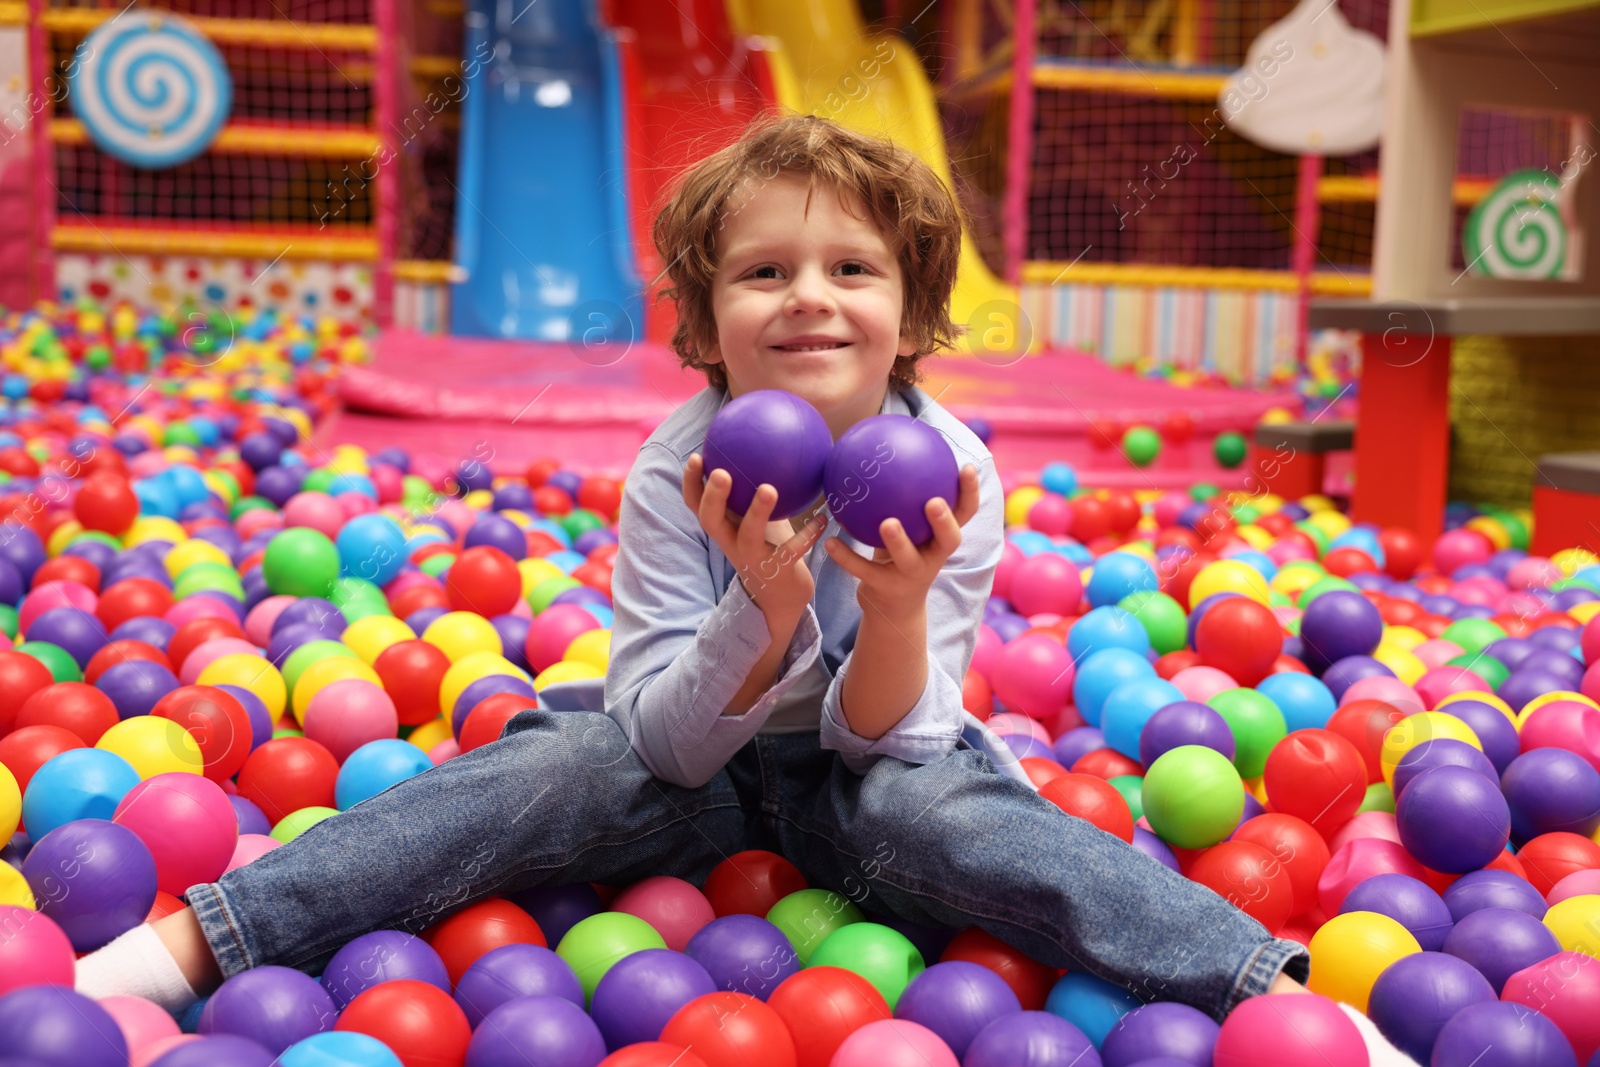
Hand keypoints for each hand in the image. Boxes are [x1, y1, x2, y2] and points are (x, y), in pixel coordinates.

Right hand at [682, 454, 827, 618]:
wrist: (780, 596)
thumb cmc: (768, 546)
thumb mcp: (757, 517)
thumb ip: (755, 489)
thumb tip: (770, 445)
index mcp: (723, 526)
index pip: (696, 504)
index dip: (691, 482)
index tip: (696, 456)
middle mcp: (730, 542)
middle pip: (709, 520)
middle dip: (712, 496)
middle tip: (722, 473)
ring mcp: (752, 558)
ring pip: (748, 535)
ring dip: (756, 512)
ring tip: (768, 489)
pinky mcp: (777, 570)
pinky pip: (791, 551)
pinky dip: (807, 534)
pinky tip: (822, 518)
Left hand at [823, 464, 980, 618]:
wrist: (893, 608)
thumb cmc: (901, 556)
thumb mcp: (910, 530)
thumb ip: (906, 500)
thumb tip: (891, 449)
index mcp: (942, 539)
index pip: (965, 515)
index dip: (970, 492)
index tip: (965, 467)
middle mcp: (933, 558)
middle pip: (949, 540)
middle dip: (944, 521)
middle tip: (933, 502)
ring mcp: (911, 576)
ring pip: (908, 559)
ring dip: (899, 541)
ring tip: (887, 523)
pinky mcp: (886, 589)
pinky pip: (864, 570)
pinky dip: (846, 556)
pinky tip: (829, 541)